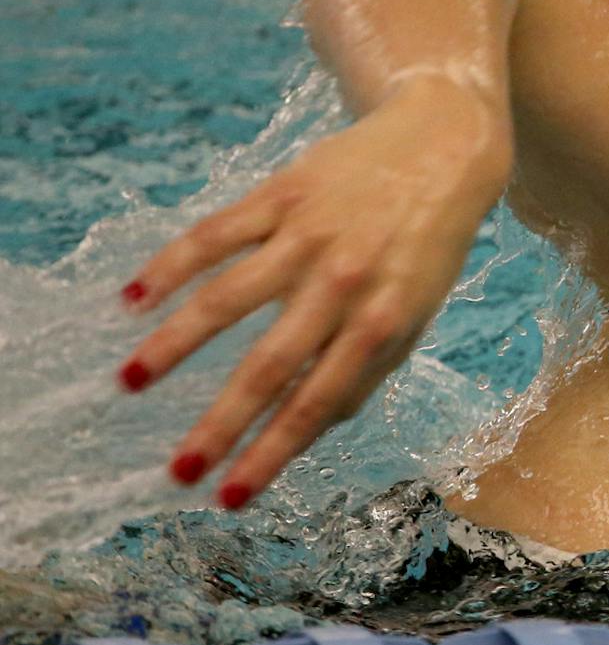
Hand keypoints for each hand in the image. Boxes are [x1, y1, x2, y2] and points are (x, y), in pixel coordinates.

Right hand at [117, 73, 510, 506]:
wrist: (443, 148)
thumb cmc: (425, 248)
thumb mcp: (414, 314)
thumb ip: (367, 369)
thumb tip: (314, 425)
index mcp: (382, 323)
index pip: (316, 404)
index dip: (271, 454)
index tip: (231, 496)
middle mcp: (344, 283)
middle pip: (268, 365)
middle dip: (220, 424)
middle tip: (176, 470)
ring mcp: (309, 236)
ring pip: (225, 298)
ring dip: (172, 345)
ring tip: (129, 383)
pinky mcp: (282, 195)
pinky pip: (214, 235)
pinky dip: (169, 268)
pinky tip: (132, 302)